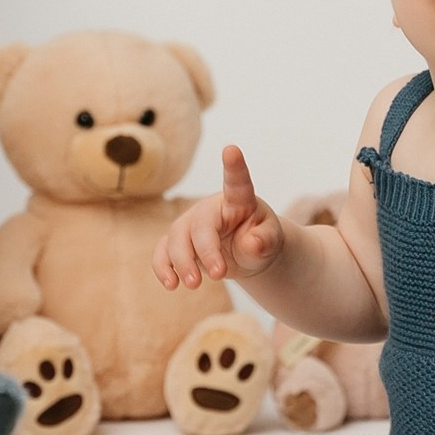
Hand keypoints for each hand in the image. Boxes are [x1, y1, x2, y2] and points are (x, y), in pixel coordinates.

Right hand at [153, 146, 283, 289]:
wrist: (247, 252)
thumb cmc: (260, 238)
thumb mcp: (271, 241)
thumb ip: (265, 241)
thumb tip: (251, 244)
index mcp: (239, 200)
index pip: (237, 182)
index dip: (234, 167)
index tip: (232, 150)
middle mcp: (211, 208)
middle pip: (199, 225)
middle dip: (206, 251)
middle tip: (220, 274)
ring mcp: (191, 224)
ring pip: (176, 238)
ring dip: (181, 263)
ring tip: (194, 284)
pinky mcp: (179, 242)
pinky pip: (163, 252)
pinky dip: (163, 267)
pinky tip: (171, 284)